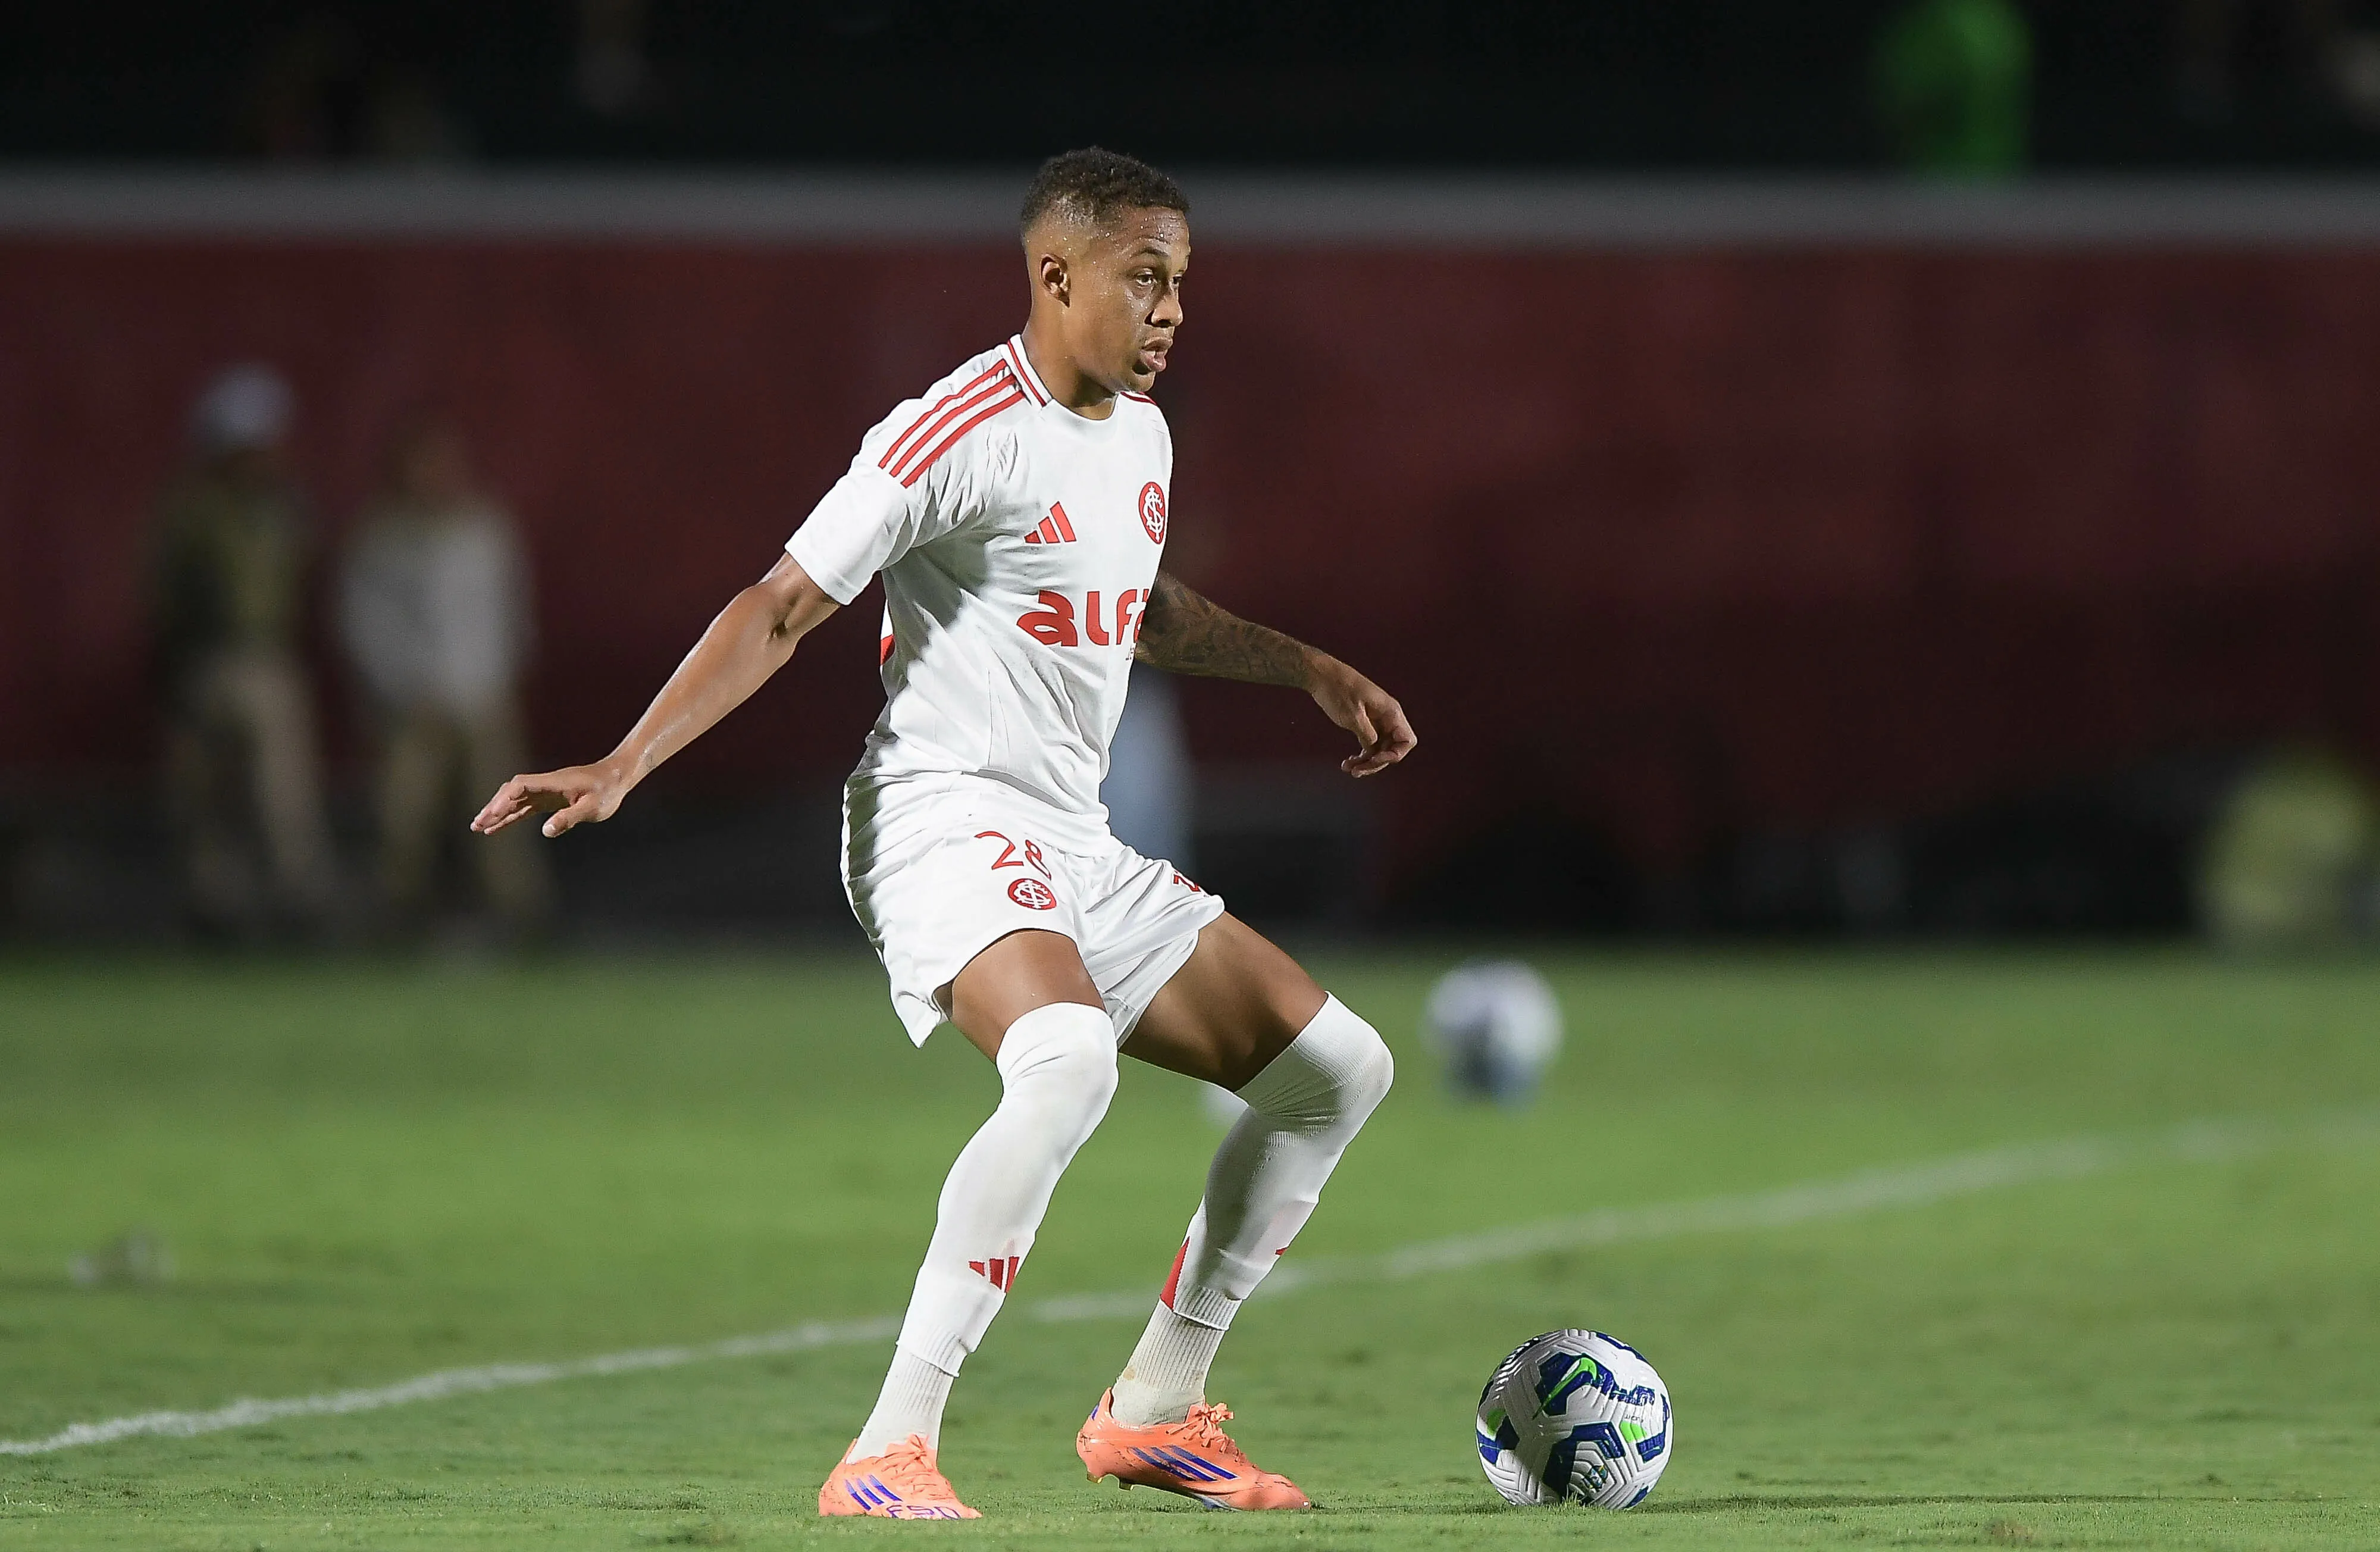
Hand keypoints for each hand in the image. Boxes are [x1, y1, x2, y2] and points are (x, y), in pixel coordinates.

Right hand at [471, 759, 631, 838]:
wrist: (617, 777)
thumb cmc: (607, 791)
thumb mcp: (592, 807)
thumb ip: (569, 818)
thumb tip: (546, 831)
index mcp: (552, 782)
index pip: (521, 786)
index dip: (505, 799)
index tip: (494, 814)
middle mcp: (544, 785)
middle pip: (512, 792)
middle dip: (494, 807)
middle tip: (477, 824)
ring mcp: (545, 792)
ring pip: (515, 800)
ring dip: (498, 812)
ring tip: (479, 827)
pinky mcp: (549, 800)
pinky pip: (524, 808)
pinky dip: (510, 817)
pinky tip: (498, 827)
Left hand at [1306, 658, 1416, 777]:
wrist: (1321, 676)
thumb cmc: (1338, 690)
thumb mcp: (1352, 716)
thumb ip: (1367, 735)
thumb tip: (1373, 750)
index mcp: (1391, 712)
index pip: (1407, 741)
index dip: (1395, 755)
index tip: (1375, 759)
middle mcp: (1387, 717)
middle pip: (1392, 749)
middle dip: (1376, 763)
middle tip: (1357, 771)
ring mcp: (1377, 721)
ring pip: (1379, 749)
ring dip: (1366, 762)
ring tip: (1348, 768)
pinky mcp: (1365, 724)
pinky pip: (1369, 744)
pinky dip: (1360, 755)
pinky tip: (1348, 762)